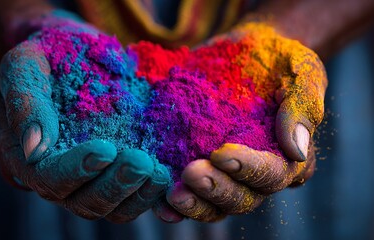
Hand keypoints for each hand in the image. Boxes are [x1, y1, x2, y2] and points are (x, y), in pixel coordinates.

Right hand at [0, 13, 169, 222]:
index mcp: (29, 156)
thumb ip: (25, 102)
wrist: (77, 52)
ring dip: (137, 195)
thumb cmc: (48, 55)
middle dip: (114, 186)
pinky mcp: (118, 171)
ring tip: (160, 173)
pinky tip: (170, 179)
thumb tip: (35, 150)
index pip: (48, 178)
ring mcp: (92, 177)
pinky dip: (152, 195)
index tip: (105, 149)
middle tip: (142, 162)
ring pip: (112, 206)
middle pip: (83, 201)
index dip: (76, 170)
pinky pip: (134, 196)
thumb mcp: (26, 64)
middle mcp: (61, 174)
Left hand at [155, 21, 326, 221]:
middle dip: (216, 188)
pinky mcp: (198, 162)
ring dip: (194, 202)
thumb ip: (303, 107)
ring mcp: (225, 172)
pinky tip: (160, 203)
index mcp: (287, 157)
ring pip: (213, 203)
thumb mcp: (301, 71)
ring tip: (174, 193)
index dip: (247, 168)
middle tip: (192, 173)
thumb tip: (297, 150)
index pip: (271, 173)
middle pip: (240, 197)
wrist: (246, 50)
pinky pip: (188, 192)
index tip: (222, 153)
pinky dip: (173, 204)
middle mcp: (255, 173)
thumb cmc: (278, 60)